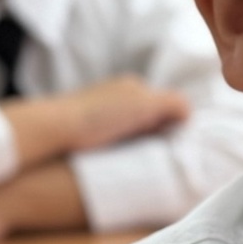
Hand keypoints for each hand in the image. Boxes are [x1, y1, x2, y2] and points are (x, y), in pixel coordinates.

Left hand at [4, 76, 189, 168]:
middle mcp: (118, 94)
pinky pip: (115, 137)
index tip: (173, 142)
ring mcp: (102, 110)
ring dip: (139, 141)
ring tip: (139, 157)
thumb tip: (188, 114)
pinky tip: (119, 157)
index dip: (173, 123)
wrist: (54, 127)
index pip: (166, 103)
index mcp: (134, 86)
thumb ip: (174, 103)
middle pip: (150, 116)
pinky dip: (122, 147)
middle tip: (157, 153)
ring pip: (133, 128)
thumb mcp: (146, 104)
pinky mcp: (88, 128)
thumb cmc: (101, 115)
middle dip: (156, 132)